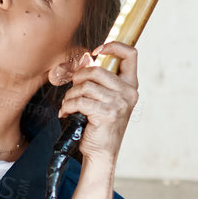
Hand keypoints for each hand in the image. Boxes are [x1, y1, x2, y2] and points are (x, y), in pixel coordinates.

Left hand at [58, 41, 137, 167]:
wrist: (101, 152)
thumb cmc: (100, 123)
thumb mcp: (104, 98)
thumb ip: (98, 79)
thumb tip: (85, 58)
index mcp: (131, 85)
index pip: (131, 54)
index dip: (113, 46)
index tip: (97, 51)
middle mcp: (129, 93)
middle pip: (97, 70)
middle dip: (78, 78)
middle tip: (73, 90)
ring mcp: (119, 104)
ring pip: (86, 86)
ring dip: (71, 95)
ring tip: (69, 105)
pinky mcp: (107, 114)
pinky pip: (80, 101)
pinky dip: (68, 106)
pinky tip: (67, 113)